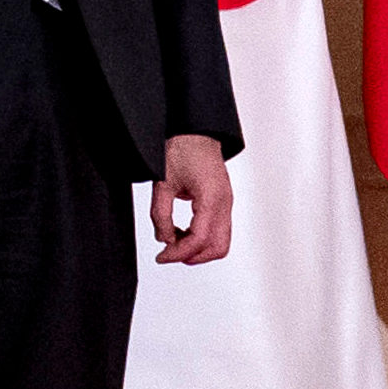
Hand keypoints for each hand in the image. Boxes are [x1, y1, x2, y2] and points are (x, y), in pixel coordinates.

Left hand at [150, 133, 233, 266]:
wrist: (195, 132)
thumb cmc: (182, 149)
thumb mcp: (162, 183)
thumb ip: (160, 214)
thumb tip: (164, 239)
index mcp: (211, 198)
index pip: (199, 239)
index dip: (178, 253)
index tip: (162, 257)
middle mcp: (224, 203)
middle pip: (217, 247)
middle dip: (192, 256)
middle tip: (169, 254)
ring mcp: (227, 203)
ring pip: (221, 241)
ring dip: (198, 249)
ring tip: (174, 242)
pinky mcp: (223, 202)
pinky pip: (219, 230)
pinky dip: (202, 238)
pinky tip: (182, 232)